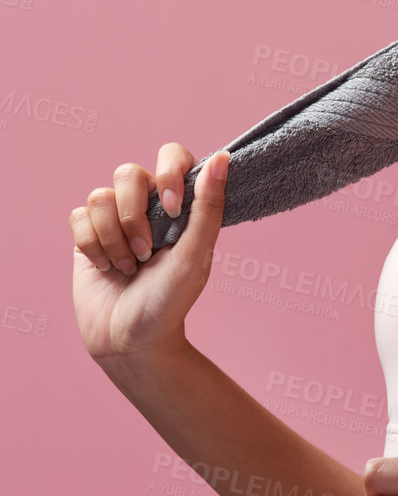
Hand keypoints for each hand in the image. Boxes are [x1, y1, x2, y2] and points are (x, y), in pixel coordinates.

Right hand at [69, 146, 227, 367]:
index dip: (168, 173)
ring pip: (99, 197)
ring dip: (114, 238)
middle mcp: (146, 206)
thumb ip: (208, 207)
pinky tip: (107, 268)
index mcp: (180, 205)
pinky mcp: (86, 235)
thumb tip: (220, 158)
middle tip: (146, 252)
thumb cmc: (170, 300)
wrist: (131, 339)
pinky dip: (93, 246)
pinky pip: (78, 217)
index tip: (174, 207)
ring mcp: (114, 219)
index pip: (172, 155)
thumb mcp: (197, 254)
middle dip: (134, 216)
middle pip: (128, 173)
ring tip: (129, 267)